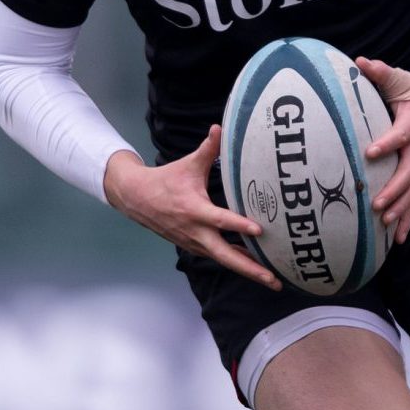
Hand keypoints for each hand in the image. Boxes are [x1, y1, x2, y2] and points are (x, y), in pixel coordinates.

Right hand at [103, 127, 280, 288]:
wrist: (137, 199)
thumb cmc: (166, 181)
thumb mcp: (188, 164)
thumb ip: (208, 148)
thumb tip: (220, 127)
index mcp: (194, 210)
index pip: (220, 220)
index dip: (239, 226)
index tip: (259, 231)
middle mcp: (196, 232)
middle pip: (226, 256)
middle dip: (250, 269)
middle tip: (273, 279)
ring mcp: (195, 243)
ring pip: (224, 261)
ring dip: (247, 271)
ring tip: (272, 281)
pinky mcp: (195, 247)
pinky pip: (219, 258)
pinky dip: (237, 264)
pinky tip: (256, 268)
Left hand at [355, 59, 409, 244]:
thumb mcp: (402, 81)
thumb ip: (380, 73)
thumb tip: (358, 61)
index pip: (400, 136)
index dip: (386, 144)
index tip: (371, 152)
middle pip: (408, 174)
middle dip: (393, 191)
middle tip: (376, 204)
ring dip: (400, 209)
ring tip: (385, 224)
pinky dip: (407, 219)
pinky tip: (397, 238)